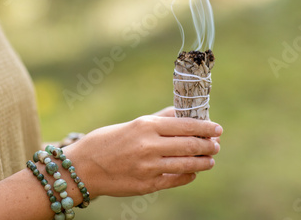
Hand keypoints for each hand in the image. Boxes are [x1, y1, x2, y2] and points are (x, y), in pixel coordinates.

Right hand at [63, 114, 222, 197]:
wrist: (83, 168)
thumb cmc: (107, 141)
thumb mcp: (133, 124)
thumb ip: (159, 120)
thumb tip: (183, 114)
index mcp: (146, 126)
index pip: (186, 125)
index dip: (206, 127)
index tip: (217, 129)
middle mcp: (149, 145)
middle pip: (190, 145)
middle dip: (208, 145)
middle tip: (216, 145)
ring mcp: (148, 167)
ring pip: (187, 164)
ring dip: (203, 162)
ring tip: (210, 160)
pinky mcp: (146, 185)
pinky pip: (175, 180)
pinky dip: (188, 176)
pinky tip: (192, 172)